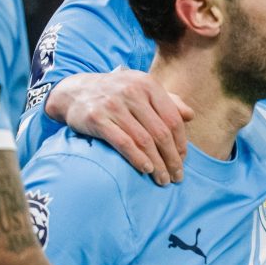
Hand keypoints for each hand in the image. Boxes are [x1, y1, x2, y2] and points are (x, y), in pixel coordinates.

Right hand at [45, 71, 192, 185]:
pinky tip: (146, 170)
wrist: (75, 91)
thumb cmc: (117, 94)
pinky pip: (123, 142)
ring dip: (157, 164)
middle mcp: (132, 92)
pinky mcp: (96, 118)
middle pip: (160, 132)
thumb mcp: (142, 90)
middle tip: (177, 176)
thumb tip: (190, 116)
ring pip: (144, 140)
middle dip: (172, 158)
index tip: (183, 160)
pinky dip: (137, 158)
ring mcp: (113, 105)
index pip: (172, 119)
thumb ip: (168, 102)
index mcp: (148, 85)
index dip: (180, 143)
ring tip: (163, 180)